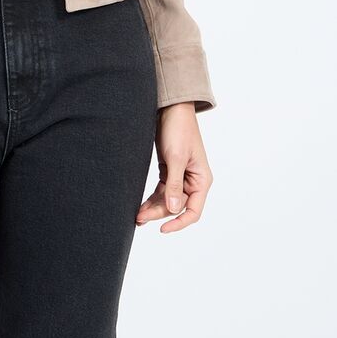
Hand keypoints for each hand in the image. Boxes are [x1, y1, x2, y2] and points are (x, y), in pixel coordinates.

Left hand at [135, 102, 212, 233]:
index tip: (163, 229)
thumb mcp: (175, 157)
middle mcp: (193, 181)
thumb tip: (174, 209)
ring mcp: (181, 176)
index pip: (193, 211)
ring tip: (136, 215)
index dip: (179, 223)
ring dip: (153, 207)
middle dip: (159, 213)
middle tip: (138, 217)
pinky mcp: (169, 169)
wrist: (170, 108)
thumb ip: (174, 184)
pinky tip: (141, 205)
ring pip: (167, 199)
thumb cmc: (178, 129)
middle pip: (177, 206)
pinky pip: (162, 189)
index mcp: (201, 180)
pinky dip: (152, 197)